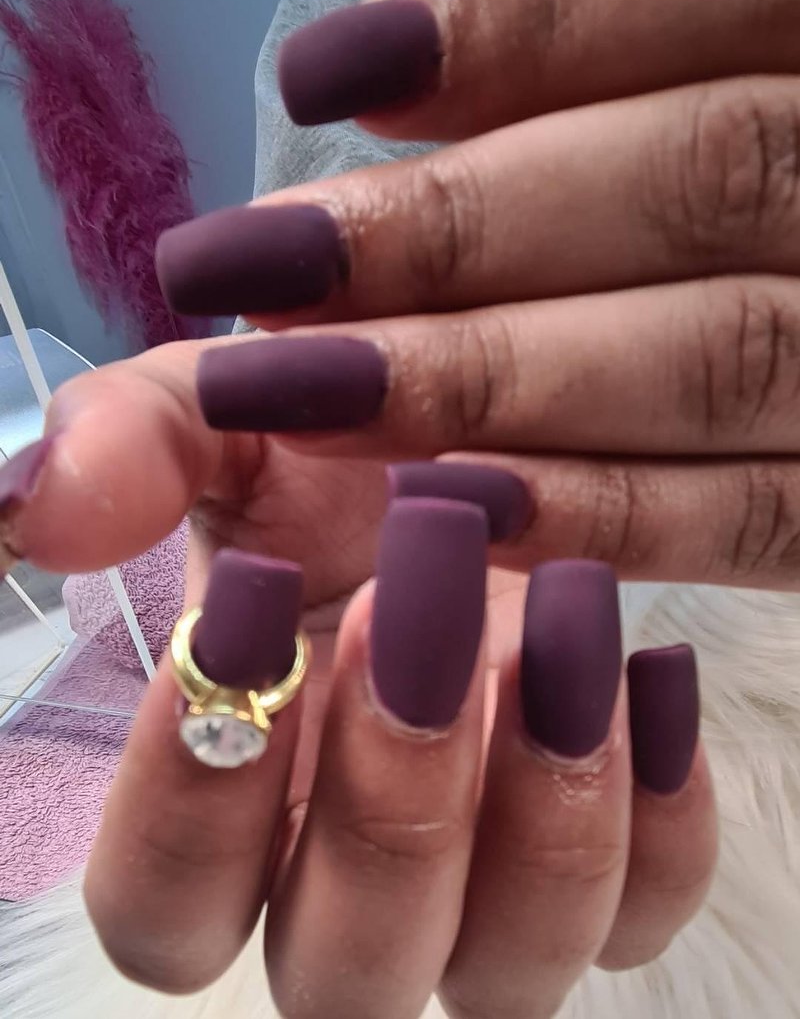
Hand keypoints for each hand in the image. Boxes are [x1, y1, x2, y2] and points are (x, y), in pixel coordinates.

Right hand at [0, 347, 714, 1016]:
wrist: (468, 453)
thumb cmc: (331, 454)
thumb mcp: (228, 424)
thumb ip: (133, 452)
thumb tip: (29, 503)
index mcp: (235, 796)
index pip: (166, 908)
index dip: (191, 796)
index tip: (249, 602)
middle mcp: (352, 876)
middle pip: (343, 971)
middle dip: (386, 797)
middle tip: (410, 603)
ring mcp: (488, 882)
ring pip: (504, 972)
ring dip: (539, 808)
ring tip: (562, 614)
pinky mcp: (609, 853)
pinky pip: (645, 914)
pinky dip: (659, 817)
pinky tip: (645, 666)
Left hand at [155, 0, 799, 590]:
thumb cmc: (710, 192)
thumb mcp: (682, 87)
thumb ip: (590, 57)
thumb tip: (385, 63)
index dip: (523, 23)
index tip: (320, 79)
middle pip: (698, 179)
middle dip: (456, 227)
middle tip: (250, 267)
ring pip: (717, 354)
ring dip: (487, 377)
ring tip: (294, 390)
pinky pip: (756, 518)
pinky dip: (600, 508)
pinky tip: (444, 495)